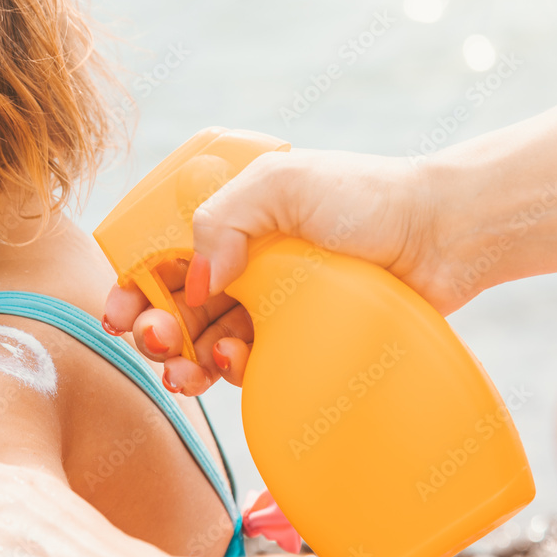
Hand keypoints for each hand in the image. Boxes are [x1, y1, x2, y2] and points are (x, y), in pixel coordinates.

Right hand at [104, 149, 454, 395]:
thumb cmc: (363, 197)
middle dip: (155, 330)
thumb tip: (195, 283)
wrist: (439, 235)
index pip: (162, 259)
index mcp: (229, 225)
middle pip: (176, 307)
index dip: (132, 289)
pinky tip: (234, 361)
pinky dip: (229, 368)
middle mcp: (242, 266)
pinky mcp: (293, 340)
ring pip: (205, 342)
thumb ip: (221, 221)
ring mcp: (267, 306)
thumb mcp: (279, 185)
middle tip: (156, 342)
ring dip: (185, 361)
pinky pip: (247, 364)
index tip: (117, 316)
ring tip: (185, 372)